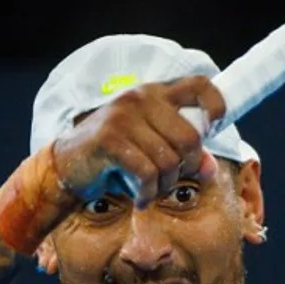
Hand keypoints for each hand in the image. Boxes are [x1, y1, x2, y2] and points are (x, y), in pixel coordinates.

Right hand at [52, 75, 224, 206]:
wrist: (68, 167)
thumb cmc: (116, 158)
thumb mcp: (154, 152)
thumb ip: (185, 156)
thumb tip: (209, 169)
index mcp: (155, 93)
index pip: (200, 85)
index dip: (216, 107)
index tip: (211, 131)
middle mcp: (140, 98)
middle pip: (190, 138)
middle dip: (187, 168)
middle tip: (170, 180)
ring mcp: (123, 116)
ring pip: (169, 160)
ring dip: (164, 186)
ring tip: (151, 191)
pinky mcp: (109, 138)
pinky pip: (147, 174)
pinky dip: (148, 194)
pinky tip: (140, 198)